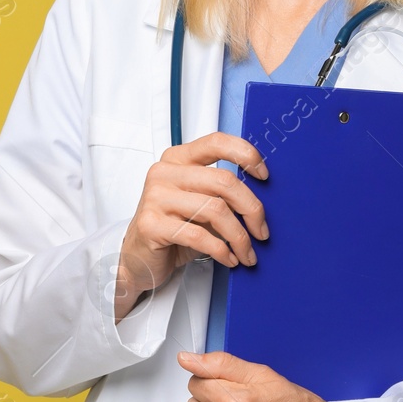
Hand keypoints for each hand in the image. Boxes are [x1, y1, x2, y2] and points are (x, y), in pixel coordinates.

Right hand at [114, 133, 269, 321]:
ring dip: (239, 237)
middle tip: (261, 231)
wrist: (138, 259)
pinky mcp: (151, 224)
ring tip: (246, 252)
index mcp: (177, 159)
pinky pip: (200, 236)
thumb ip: (222, 194)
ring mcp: (155, 197)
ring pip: (216, 210)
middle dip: (252, 209)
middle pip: (224, 181)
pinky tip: (228, 259)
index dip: (246, 155)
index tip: (264, 176)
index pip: (216, 142)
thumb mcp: (198, 204)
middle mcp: (164, 173)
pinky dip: (222, 251)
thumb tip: (260, 202)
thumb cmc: (173, 228)